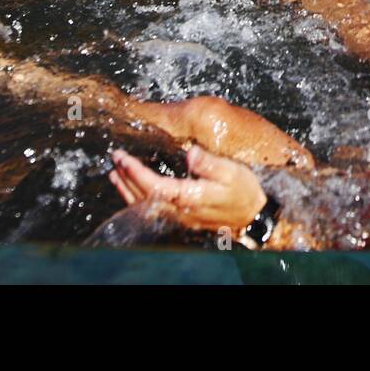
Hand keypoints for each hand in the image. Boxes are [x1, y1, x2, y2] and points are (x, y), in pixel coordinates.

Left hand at [109, 147, 267, 237]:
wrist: (254, 215)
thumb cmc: (244, 190)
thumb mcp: (232, 171)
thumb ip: (210, 163)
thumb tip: (190, 152)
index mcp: (189, 196)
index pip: (154, 186)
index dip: (135, 173)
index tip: (123, 158)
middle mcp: (180, 210)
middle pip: (144, 197)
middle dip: (127, 177)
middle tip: (115, 157)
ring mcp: (179, 216)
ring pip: (146, 206)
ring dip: (127, 190)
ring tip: (115, 174)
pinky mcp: (182, 218)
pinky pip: (153, 210)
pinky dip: (137, 200)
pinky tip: (133, 191)